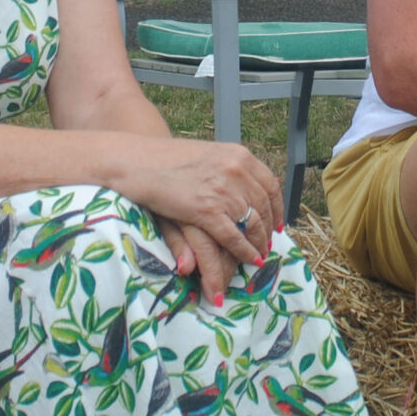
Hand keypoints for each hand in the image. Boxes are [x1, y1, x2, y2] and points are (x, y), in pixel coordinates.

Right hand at [123, 138, 281, 307]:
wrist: (138, 160)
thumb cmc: (168, 159)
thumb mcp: (207, 156)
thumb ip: (229, 170)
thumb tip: (248, 190)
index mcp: (239, 155)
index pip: (270, 185)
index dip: (277, 207)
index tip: (277, 222)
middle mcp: (236, 171)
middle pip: (265, 207)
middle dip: (268, 229)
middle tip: (267, 244)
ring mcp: (223, 190)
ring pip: (252, 224)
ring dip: (258, 243)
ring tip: (259, 255)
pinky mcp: (207, 210)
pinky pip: (234, 237)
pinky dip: (244, 251)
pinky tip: (249, 260)